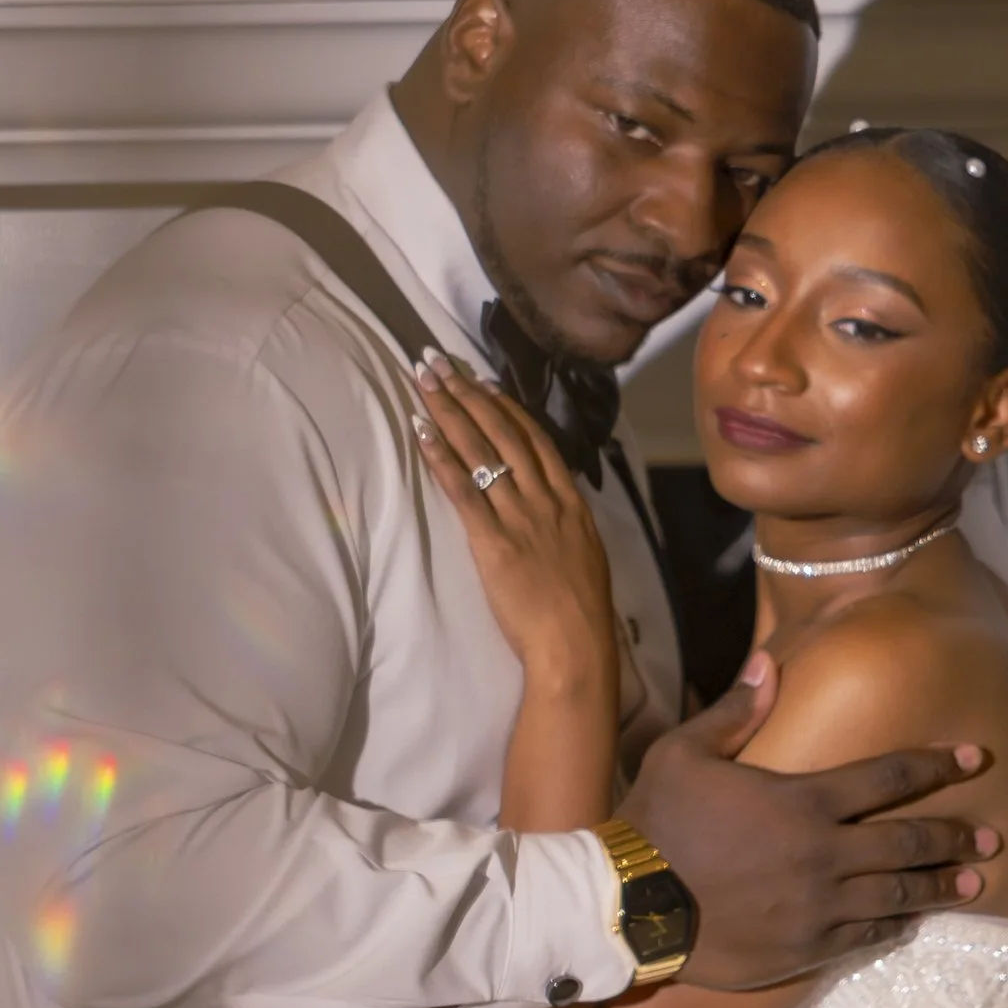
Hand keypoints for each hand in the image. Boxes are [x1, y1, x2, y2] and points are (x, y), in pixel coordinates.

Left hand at [413, 355, 618, 705]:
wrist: (575, 646)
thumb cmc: (579, 613)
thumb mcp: (585, 555)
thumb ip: (567, 524)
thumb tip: (553, 504)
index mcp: (571, 503)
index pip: (537, 441)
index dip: (508, 409)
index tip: (486, 383)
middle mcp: (546, 500)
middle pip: (504, 434)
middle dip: (469, 394)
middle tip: (439, 362)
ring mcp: (520, 517)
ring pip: (482, 452)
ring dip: (450, 412)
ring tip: (425, 381)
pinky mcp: (493, 541)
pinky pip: (463, 490)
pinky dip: (441, 458)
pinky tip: (423, 432)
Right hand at [621, 659, 1001, 988]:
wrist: (628, 907)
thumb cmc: (655, 822)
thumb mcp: (685, 752)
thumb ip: (736, 711)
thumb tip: (770, 663)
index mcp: (803, 800)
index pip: (890, 777)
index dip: (937, 765)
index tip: (976, 759)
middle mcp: (823, 855)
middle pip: (909, 841)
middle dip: (955, 836)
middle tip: (991, 838)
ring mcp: (817, 907)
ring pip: (897, 895)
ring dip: (938, 887)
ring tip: (973, 885)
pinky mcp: (803, 949)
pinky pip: (864, 938)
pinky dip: (894, 927)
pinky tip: (913, 923)